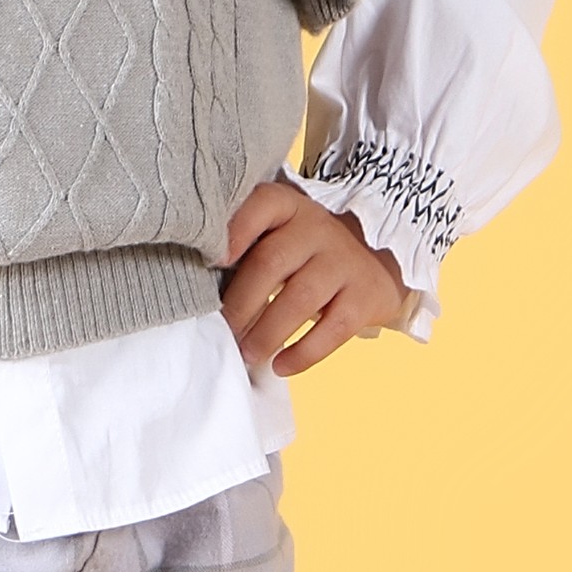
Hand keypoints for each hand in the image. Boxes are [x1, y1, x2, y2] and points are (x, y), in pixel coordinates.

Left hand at [220, 179, 407, 374]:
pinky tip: (281, 366)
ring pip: (300, 298)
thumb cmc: (305, 256)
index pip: (262, 205)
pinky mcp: (365, 296)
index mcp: (289, 208)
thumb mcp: (279, 235)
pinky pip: (333, 328)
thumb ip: (244, 250)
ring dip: (267, 333)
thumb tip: (198, 291)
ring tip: (247, 355)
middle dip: (241, 304)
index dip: (236, 231)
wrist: (374, 264)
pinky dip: (304, 353)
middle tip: (224, 332)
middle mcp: (318, 228)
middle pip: (271, 263)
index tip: (213, 262)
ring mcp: (344, 262)